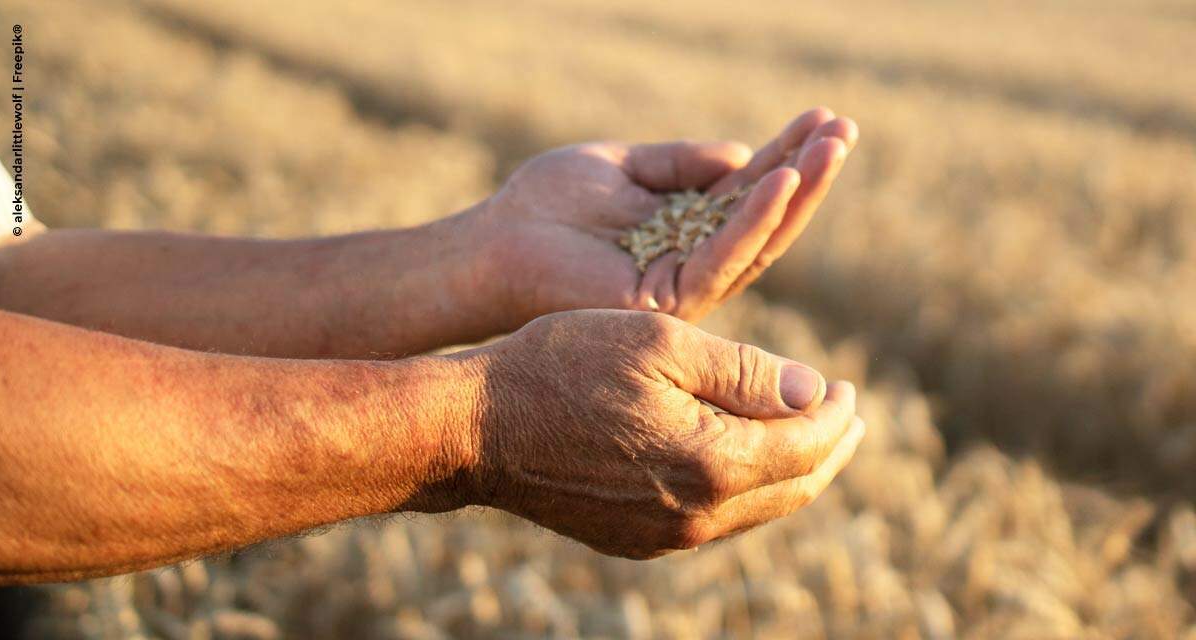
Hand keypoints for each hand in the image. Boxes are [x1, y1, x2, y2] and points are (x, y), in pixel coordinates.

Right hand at [463, 309, 863, 558]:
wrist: (476, 429)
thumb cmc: (563, 367)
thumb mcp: (661, 344)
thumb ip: (746, 372)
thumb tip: (815, 392)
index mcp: (712, 462)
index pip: (807, 444)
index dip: (837, 414)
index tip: (850, 386)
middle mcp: (697, 515)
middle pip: (794, 488)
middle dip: (830, 449)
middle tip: (849, 416)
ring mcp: (664, 536)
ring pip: (757, 510)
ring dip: (792, 472)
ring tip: (807, 437)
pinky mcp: (636, 539)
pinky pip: (715, 520)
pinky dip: (746, 489)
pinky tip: (742, 460)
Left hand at [479, 108, 857, 323]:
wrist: (494, 243)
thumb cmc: (548, 205)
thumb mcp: (623, 166)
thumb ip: (681, 162)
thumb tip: (744, 154)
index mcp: (685, 228)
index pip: (748, 192)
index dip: (787, 155)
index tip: (823, 118)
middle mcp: (693, 261)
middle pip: (766, 219)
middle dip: (808, 175)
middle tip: (846, 130)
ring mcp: (684, 286)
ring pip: (757, 241)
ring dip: (796, 193)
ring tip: (831, 147)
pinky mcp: (667, 301)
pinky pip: (721, 257)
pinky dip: (753, 220)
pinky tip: (781, 181)